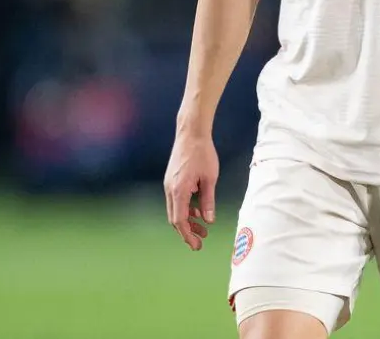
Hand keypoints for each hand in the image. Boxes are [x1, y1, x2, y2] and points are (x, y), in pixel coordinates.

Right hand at [164, 130, 218, 250]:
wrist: (191, 134)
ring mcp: (169, 185)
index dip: (188, 235)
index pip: (180, 221)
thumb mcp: (210, 179)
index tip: (196, 245)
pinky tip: (198, 211)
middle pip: (175, 218)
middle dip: (187, 231)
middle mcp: (170, 190)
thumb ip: (208, 201)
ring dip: (188, 221)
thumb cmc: (203, 154)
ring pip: (175, 210)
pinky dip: (186, 209)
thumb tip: (209, 220)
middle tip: (200, 242)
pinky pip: (177, 200)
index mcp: (178, 191)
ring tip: (203, 229)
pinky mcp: (172, 180)